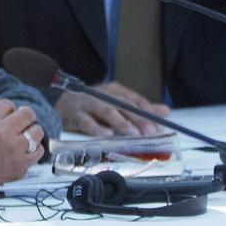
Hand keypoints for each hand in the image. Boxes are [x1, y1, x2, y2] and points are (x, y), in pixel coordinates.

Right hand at [0, 99, 44, 192]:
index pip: (8, 104)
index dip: (6, 108)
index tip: (4, 115)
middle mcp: (3, 133)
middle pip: (27, 114)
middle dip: (24, 115)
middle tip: (20, 120)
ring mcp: (14, 149)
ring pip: (37, 131)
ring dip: (32, 130)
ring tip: (24, 134)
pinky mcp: (22, 164)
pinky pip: (39, 150)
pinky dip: (35, 148)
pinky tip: (26, 148)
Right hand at [55, 81, 169, 136]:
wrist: (61, 103)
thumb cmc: (92, 105)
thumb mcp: (116, 103)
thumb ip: (140, 109)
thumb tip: (165, 111)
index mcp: (113, 90)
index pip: (134, 99)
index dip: (148, 112)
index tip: (159, 126)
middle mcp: (102, 94)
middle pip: (123, 105)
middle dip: (138, 118)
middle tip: (150, 132)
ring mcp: (87, 103)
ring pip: (106, 110)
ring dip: (120, 122)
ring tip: (132, 132)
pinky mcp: (75, 114)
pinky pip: (86, 121)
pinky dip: (97, 128)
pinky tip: (107, 134)